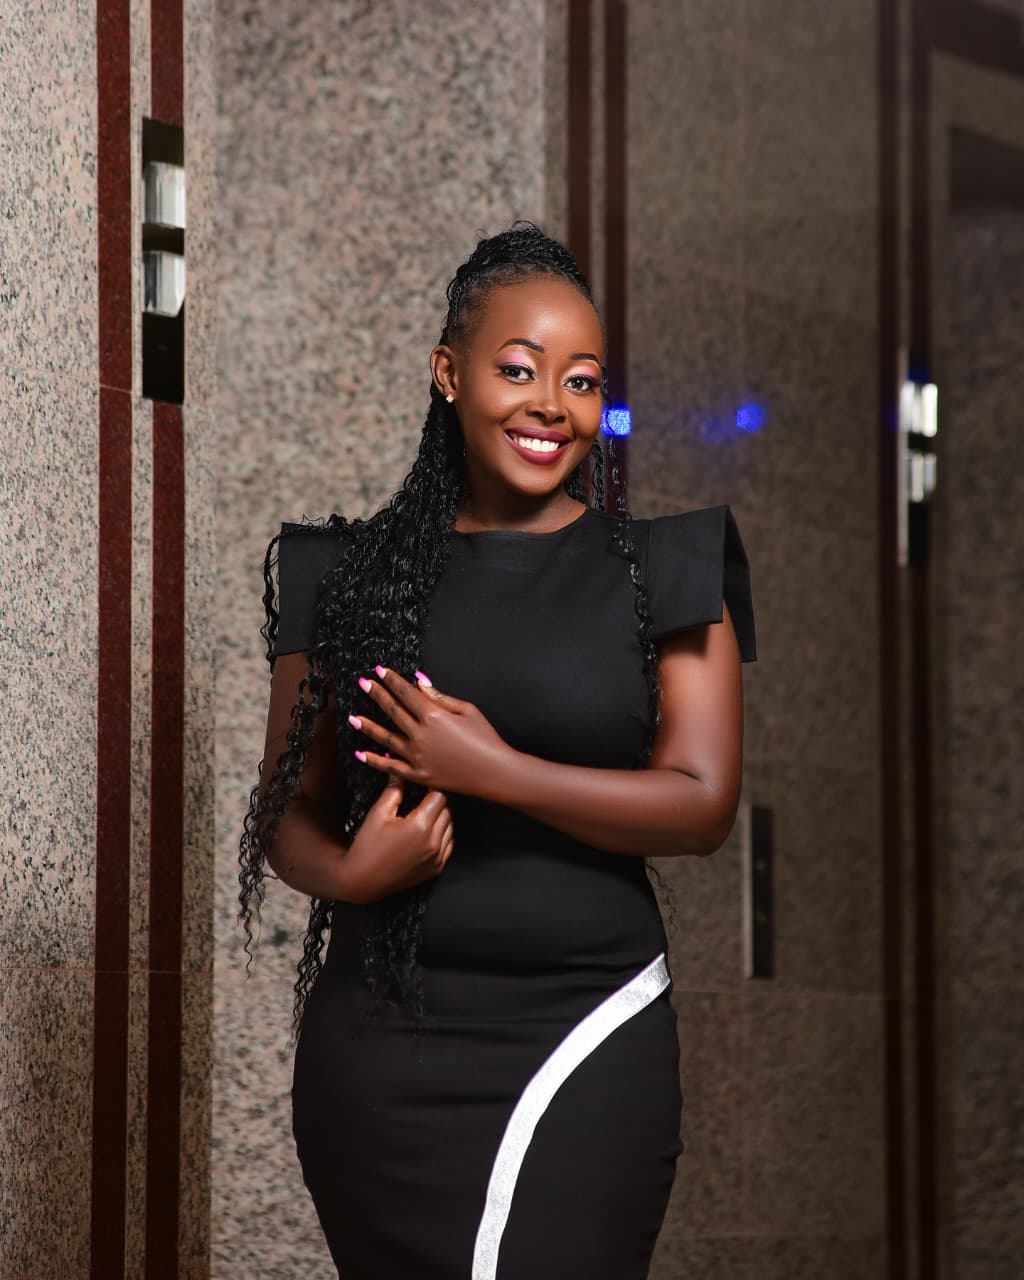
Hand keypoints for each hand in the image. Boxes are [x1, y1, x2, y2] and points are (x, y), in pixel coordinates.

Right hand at [336, 775, 453, 904]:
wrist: (363, 880)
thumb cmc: (368, 846)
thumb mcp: (379, 813)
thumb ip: (395, 789)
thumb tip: (401, 770)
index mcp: (420, 826)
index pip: (440, 796)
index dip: (433, 786)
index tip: (426, 782)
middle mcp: (433, 842)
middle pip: (448, 810)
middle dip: (438, 800)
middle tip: (425, 794)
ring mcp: (437, 857)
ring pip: (451, 826)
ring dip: (442, 817)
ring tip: (425, 811)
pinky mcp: (437, 868)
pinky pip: (449, 844)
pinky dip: (443, 835)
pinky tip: (428, 830)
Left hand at [350, 666, 511, 796]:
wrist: (494, 772)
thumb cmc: (486, 738)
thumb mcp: (467, 710)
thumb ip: (440, 697)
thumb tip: (419, 683)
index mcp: (433, 715)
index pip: (406, 693)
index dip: (391, 680)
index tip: (379, 671)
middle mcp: (420, 734)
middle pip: (393, 710)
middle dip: (376, 694)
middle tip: (363, 683)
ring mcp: (417, 756)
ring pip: (386, 738)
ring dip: (368, 726)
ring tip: (353, 718)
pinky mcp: (418, 775)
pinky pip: (391, 767)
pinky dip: (374, 760)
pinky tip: (361, 753)